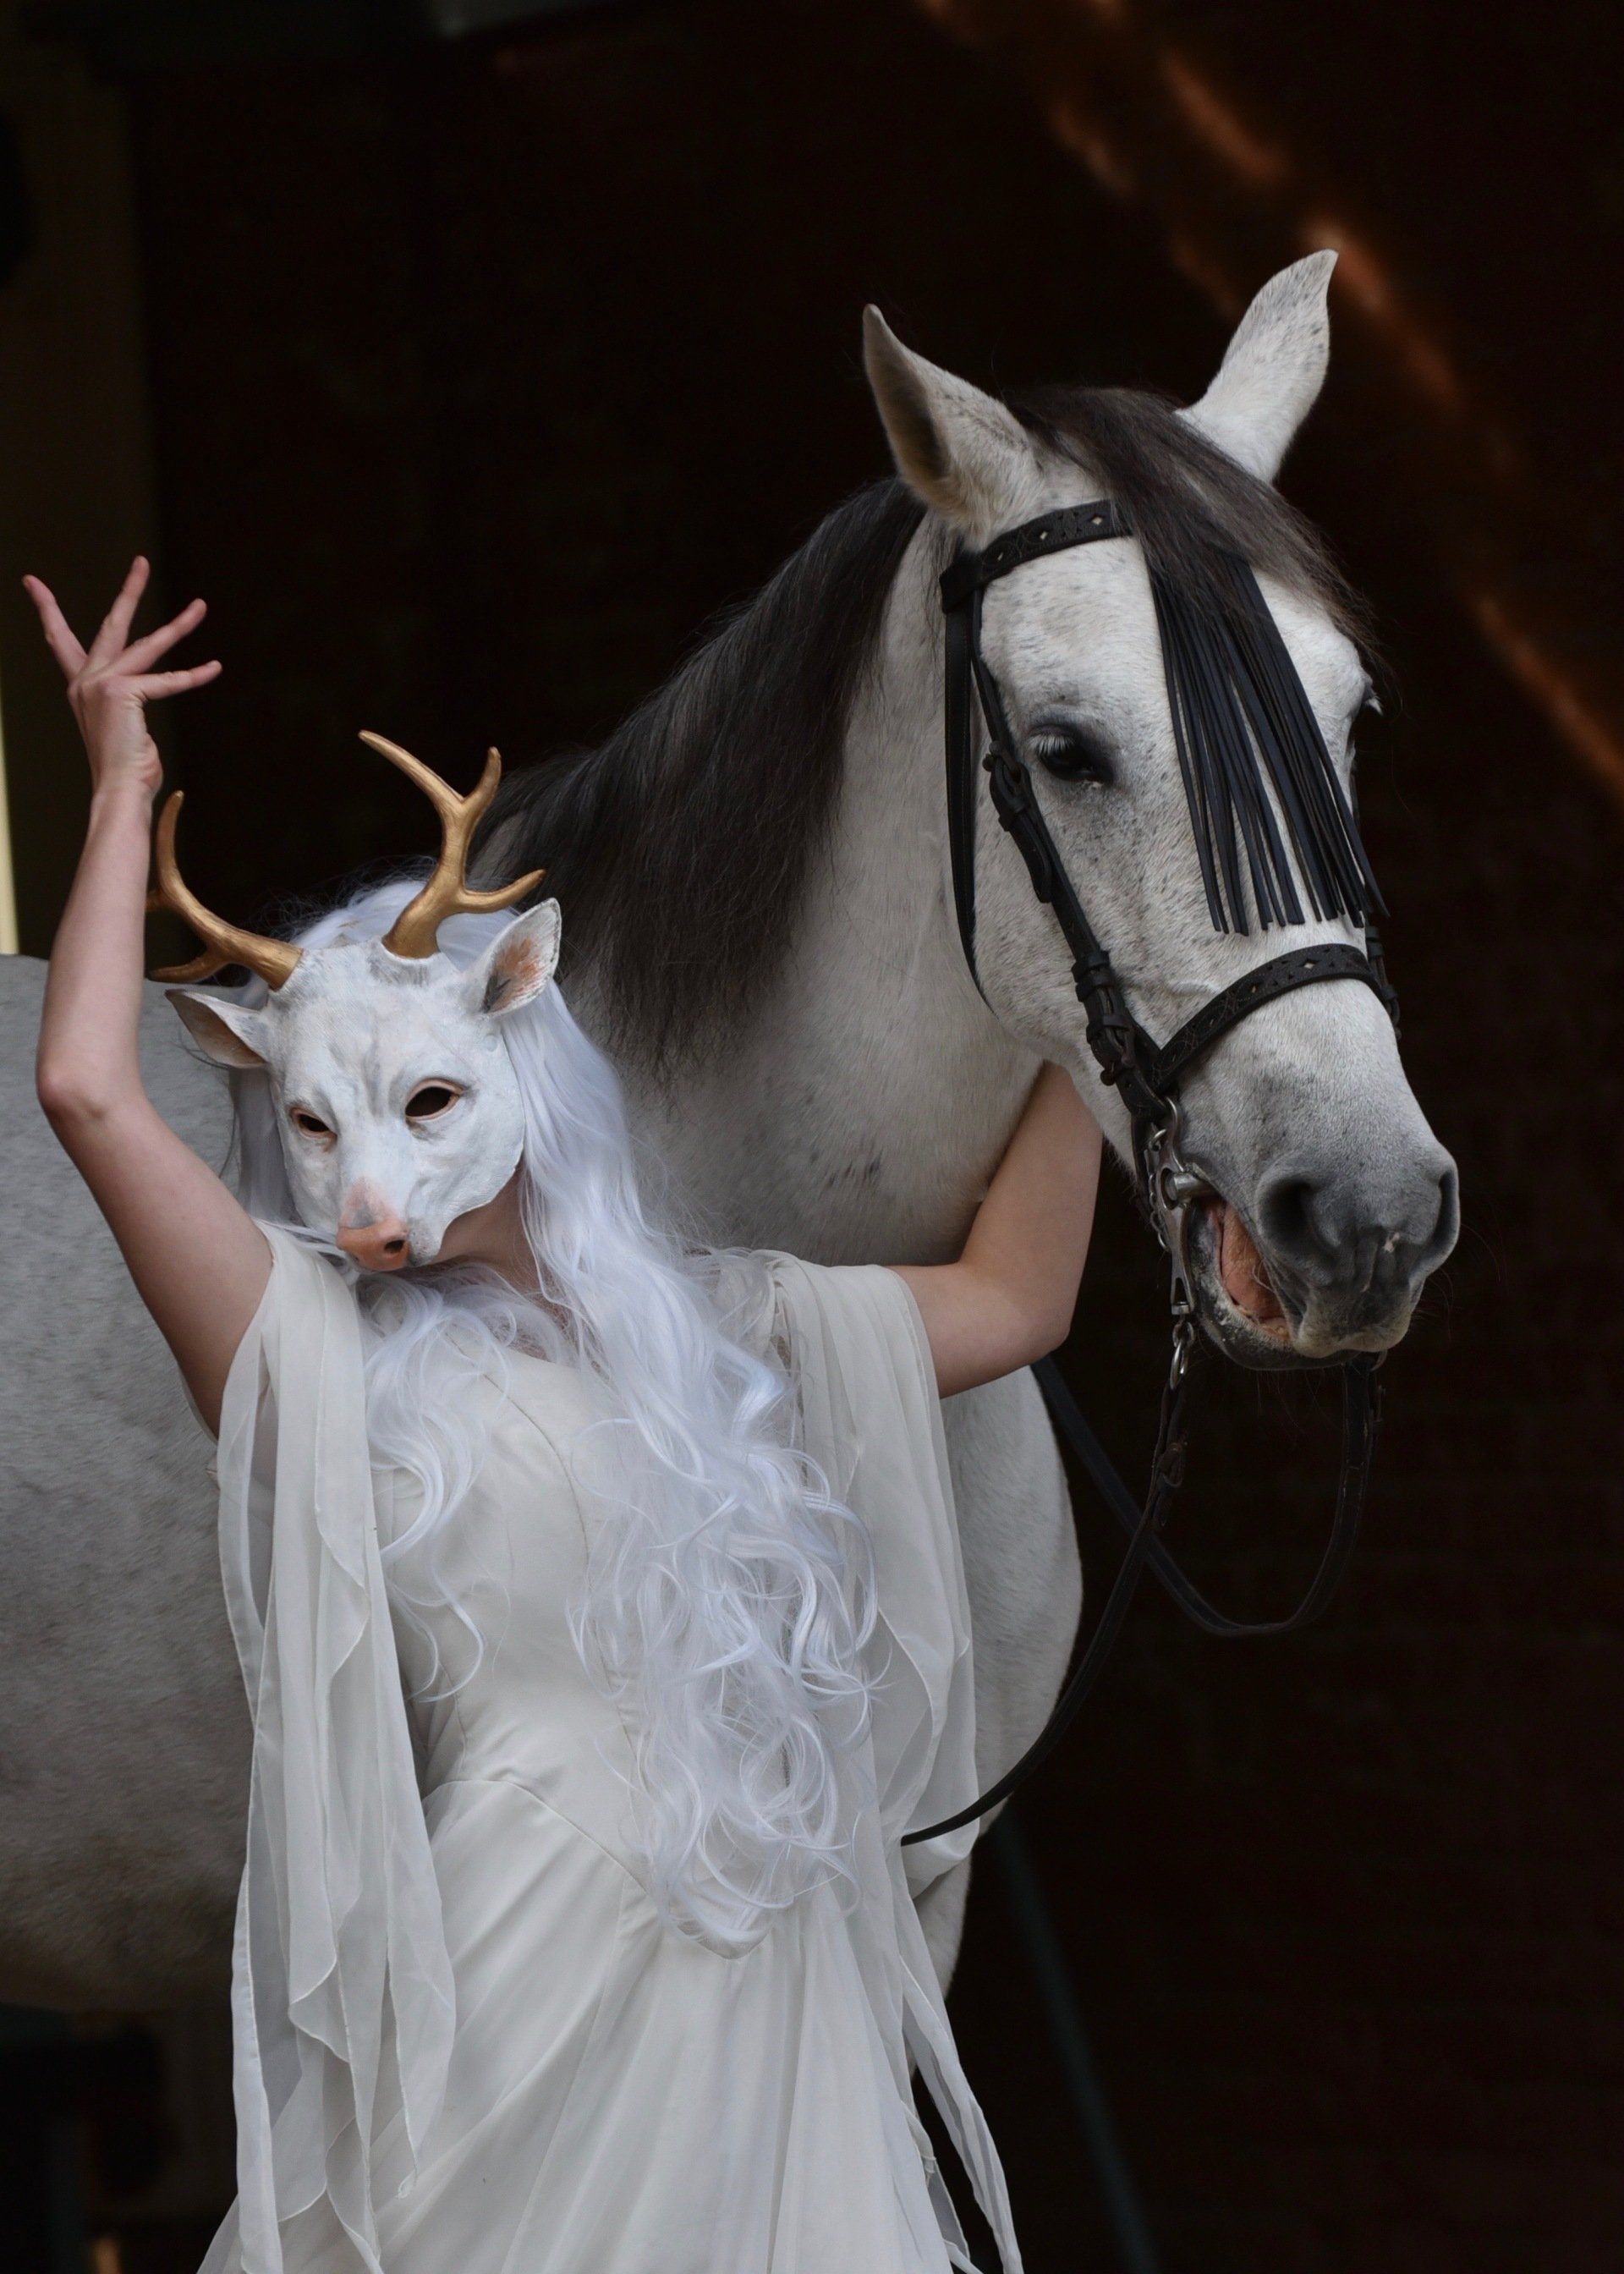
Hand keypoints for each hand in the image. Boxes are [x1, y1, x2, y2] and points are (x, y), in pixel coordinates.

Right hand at [24, 556, 220, 803]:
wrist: (118, 792)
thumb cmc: (126, 770)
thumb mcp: (125, 729)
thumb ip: (130, 704)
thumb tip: (142, 697)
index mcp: (80, 687)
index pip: (60, 640)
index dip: (47, 609)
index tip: (32, 581)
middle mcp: (86, 680)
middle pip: (111, 625)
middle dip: (130, 591)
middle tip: (141, 562)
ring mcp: (101, 683)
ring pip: (149, 645)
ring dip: (179, 625)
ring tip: (200, 606)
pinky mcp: (123, 692)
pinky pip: (168, 680)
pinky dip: (194, 676)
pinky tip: (215, 668)